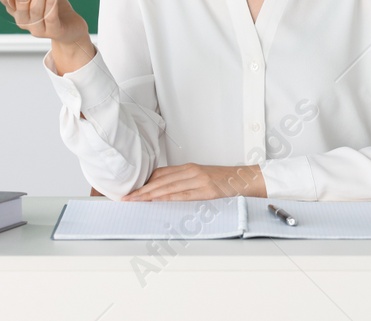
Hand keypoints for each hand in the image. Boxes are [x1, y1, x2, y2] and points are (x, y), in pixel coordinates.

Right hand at [0, 0, 87, 44]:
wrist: (72, 27)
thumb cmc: (53, 7)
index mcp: (18, 11)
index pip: (7, 1)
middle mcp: (24, 21)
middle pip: (21, 3)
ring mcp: (37, 29)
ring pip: (36, 8)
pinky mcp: (53, 32)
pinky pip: (50, 16)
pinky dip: (51, 2)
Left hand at [121, 164, 264, 201]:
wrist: (244, 179)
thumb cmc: (223, 181)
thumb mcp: (200, 177)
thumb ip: (183, 182)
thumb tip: (163, 191)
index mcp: (188, 168)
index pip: (159, 174)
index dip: (143, 182)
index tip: (129, 191)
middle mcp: (191, 171)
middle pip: (160, 181)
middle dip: (141, 190)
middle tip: (126, 198)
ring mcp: (199, 180)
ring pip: (169, 187)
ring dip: (150, 195)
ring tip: (136, 201)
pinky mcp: (207, 190)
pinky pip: (185, 195)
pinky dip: (169, 198)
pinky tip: (159, 201)